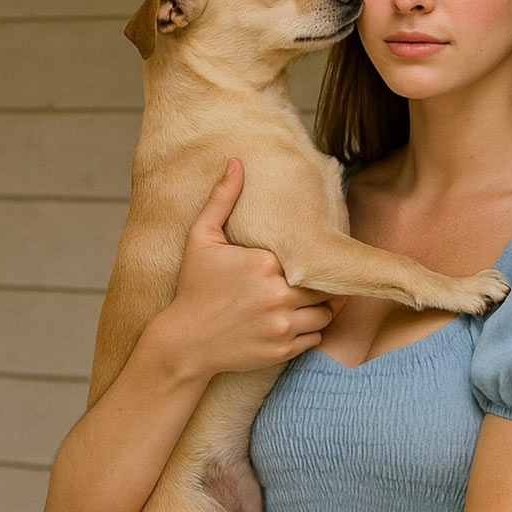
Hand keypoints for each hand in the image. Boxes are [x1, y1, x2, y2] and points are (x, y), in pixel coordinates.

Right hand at [155, 158, 345, 379]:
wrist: (185, 342)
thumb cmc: (194, 289)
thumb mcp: (201, 239)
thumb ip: (222, 200)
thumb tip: (237, 161)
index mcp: (265, 263)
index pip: (310, 258)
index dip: (309, 260)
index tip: (302, 261)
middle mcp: (278, 294)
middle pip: (325, 286)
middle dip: (321, 285)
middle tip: (312, 283)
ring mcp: (282, 325)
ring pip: (326, 314)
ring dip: (321, 309)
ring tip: (305, 304)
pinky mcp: (283, 350)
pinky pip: (317, 338)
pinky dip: (310, 332)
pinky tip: (293, 324)